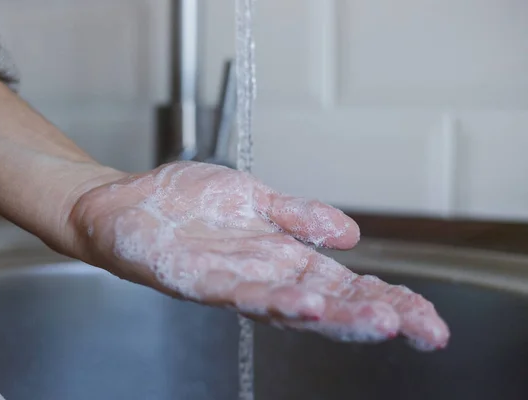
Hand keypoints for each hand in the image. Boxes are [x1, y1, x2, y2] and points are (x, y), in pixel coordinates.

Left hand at [70, 161, 449, 349]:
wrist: (125, 205)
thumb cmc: (187, 202)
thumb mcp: (255, 198)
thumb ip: (299, 216)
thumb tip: (351, 233)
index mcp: (281, 257)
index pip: (344, 283)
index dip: (387, 298)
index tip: (428, 318)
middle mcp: (264, 277)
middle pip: (328, 301)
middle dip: (377, 314)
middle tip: (426, 329)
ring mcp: (234, 281)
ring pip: (292, 305)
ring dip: (336, 314)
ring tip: (381, 321)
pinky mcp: (198, 279)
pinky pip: (241, 293)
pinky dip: (275, 300)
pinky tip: (306, 303)